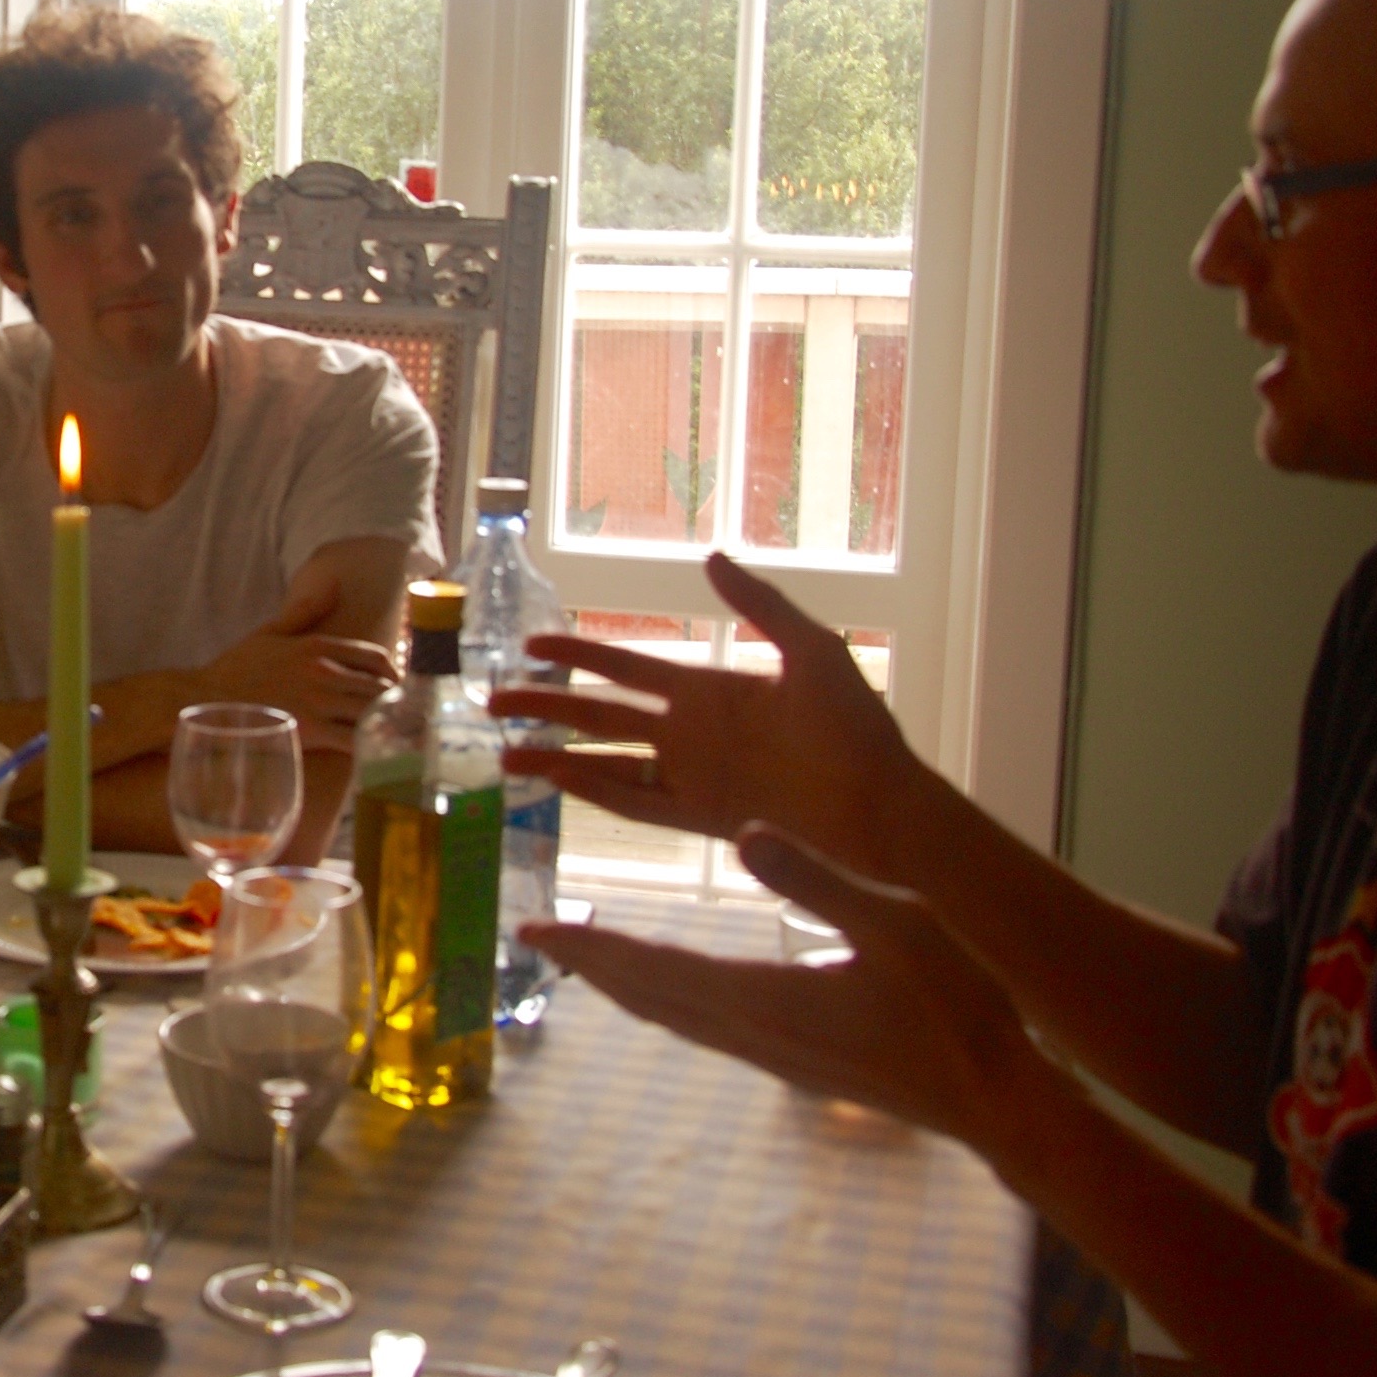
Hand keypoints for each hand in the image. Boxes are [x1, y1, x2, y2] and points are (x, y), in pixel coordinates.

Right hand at [190, 569, 398, 753]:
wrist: (204, 701)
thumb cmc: (235, 669)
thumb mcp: (270, 632)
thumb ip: (305, 611)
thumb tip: (335, 586)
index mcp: (317, 646)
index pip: (373, 656)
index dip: (392, 671)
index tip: (396, 684)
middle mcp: (324, 671)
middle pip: (380, 686)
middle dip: (396, 700)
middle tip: (402, 713)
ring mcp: (319, 702)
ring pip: (373, 712)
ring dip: (389, 722)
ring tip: (396, 732)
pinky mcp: (312, 732)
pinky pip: (355, 739)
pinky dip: (372, 745)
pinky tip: (376, 750)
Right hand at [490, 551, 921, 878]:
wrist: (884, 807)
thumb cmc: (858, 728)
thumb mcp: (813, 650)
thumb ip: (761, 604)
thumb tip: (711, 557)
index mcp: (709, 689)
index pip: (627, 667)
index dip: (579, 654)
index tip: (531, 645)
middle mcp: (689, 732)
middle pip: (600, 715)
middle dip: (547, 707)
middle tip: (493, 700)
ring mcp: (691, 777)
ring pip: (606, 763)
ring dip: (556, 758)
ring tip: (505, 755)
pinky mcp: (702, 818)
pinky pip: (636, 803)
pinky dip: (595, 792)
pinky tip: (558, 782)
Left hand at [531, 825, 1064, 1154]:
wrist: (997, 1098)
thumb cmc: (956, 1007)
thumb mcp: (893, 924)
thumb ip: (815, 878)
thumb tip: (743, 832)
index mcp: (765, 996)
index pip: (652, 965)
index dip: (589, 946)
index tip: (536, 929)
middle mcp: (753, 1033)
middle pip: (647, 995)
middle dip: (589, 964)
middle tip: (538, 939)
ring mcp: (774, 1056)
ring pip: (674, 1017)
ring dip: (625, 986)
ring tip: (587, 960)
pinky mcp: (796, 1065)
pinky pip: (707, 1030)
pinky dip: (668, 1002)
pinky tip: (672, 993)